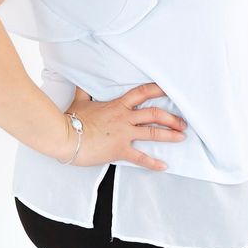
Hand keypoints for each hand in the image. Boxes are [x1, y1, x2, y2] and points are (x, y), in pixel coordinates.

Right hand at [60, 82, 186, 171]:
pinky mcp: (120, 150)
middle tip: (183, 121)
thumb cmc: (71, 119)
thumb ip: (84, 91)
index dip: (157, 90)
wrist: (65, 136)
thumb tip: (81, 82)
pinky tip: (164, 166)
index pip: (141, 93)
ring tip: (182, 137)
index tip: (169, 90)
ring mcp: (123, 134)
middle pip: (154, 114)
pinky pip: (140, 157)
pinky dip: (154, 163)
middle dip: (171, 117)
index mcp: (117, 105)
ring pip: (152, 132)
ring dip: (169, 135)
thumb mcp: (80, 101)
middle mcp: (124, 118)